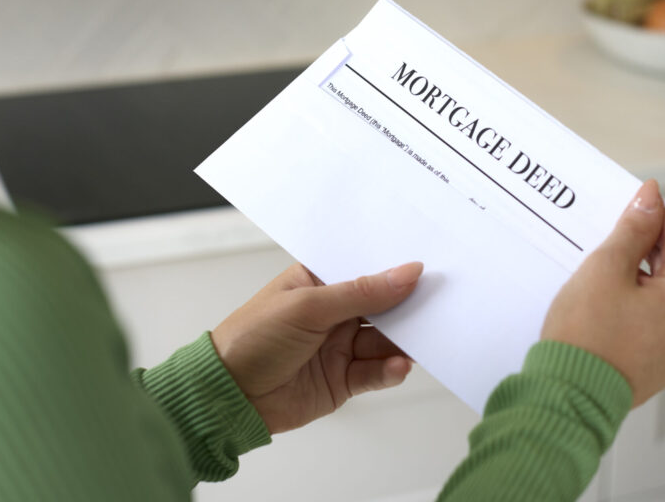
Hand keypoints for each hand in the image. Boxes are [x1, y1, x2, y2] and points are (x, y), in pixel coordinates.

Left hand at [211, 262, 422, 433]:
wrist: (227, 397)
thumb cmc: (251, 339)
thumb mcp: (308, 306)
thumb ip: (362, 292)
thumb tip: (406, 273)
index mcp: (319, 283)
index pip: (366, 271)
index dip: (395, 270)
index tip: (428, 268)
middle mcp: (333, 313)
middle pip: (383, 307)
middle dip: (408, 307)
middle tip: (437, 305)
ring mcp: (340, 347)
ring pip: (385, 341)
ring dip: (404, 341)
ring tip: (423, 340)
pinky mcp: (344, 380)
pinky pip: (376, 371)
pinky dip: (391, 369)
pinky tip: (398, 366)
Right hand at [541, 180, 664, 406]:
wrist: (569, 397)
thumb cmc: (588, 338)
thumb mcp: (608, 267)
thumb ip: (634, 229)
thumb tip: (651, 199)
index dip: (652, 213)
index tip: (628, 201)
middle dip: (642, 246)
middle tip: (606, 238)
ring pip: (663, 291)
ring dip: (635, 274)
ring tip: (600, 271)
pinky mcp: (661, 361)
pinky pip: (653, 317)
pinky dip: (633, 301)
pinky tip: (604, 299)